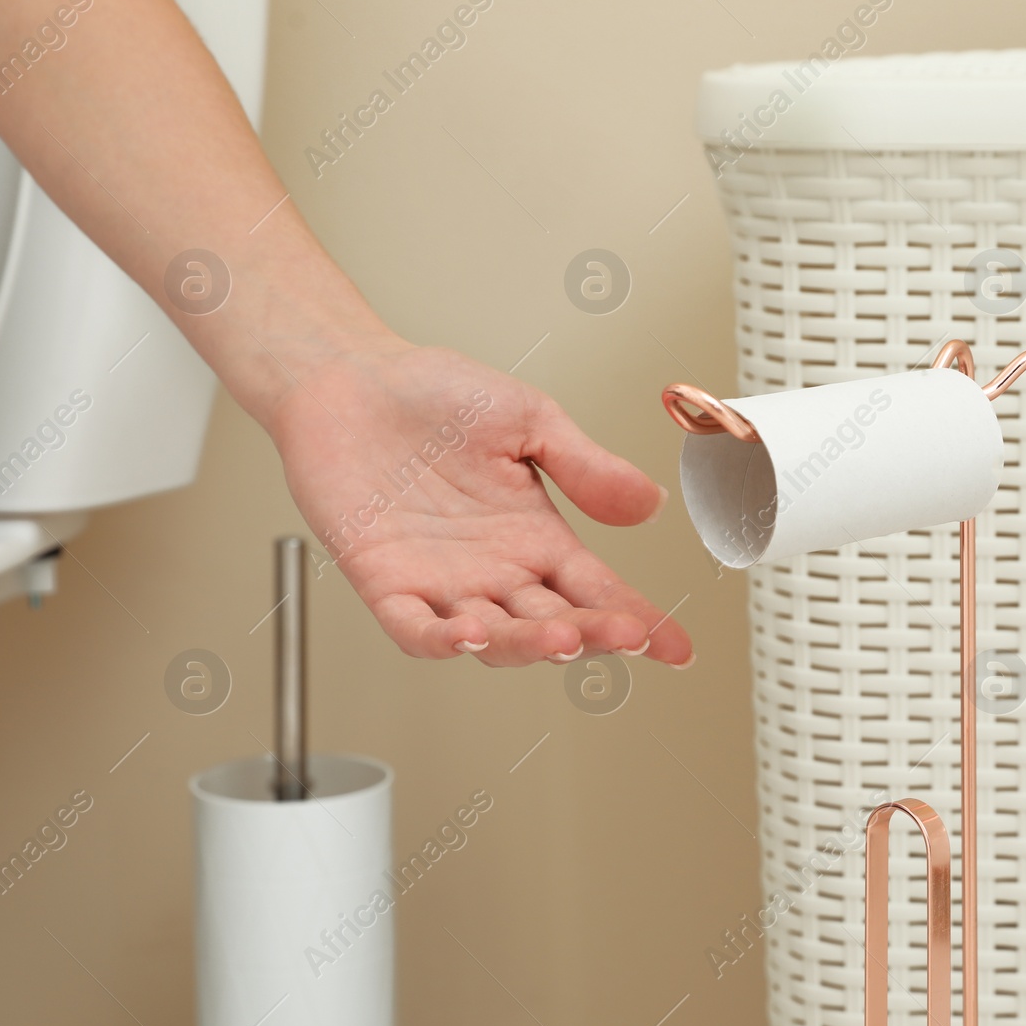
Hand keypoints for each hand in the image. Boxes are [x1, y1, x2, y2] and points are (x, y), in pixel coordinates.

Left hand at [265, 336, 692, 667]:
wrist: (350, 378)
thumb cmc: (433, 393)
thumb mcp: (531, 419)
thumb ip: (587, 467)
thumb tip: (652, 504)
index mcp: (536, 534)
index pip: (598, 590)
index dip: (639, 619)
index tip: (676, 647)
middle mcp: (495, 568)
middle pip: (556, 621)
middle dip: (595, 634)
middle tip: (626, 635)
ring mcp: (441, 581)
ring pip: (494, 636)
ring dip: (528, 644)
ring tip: (561, 636)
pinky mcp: (384, 581)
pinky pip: (413, 627)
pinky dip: (440, 639)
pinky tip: (468, 634)